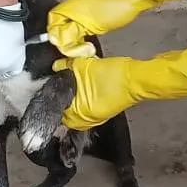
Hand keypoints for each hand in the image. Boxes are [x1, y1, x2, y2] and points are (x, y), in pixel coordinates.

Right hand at [48, 0, 182, 56]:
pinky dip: (85, 31)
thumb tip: (56, 40)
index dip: (58, 38)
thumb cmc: (115, 8)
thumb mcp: (90, 25)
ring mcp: (86, 3)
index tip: (71, 49)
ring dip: (78, 37)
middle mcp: (75, 1)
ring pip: (73, 24)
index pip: (53, 23)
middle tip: (84, 50)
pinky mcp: (96, 6)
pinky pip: (83, 21)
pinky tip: (92, 38)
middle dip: (69, 39)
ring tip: (88, 47)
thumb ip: (70, 33)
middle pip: (62, 24)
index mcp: (70, 4)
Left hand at [55, 46, 186, 129]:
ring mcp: (96, 117)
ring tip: (71, 79)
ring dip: (73, 94)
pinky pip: (86, 103)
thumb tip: (56, 65)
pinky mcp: (104, 109)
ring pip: (76, 106)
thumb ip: (66, 67)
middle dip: (62, 95)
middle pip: (65, 109)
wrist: (138, 78)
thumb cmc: (112, 77)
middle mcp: (85, 121)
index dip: (51, 94)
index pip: (55, 110)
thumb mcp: (84, 68)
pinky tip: (84, 81)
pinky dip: (83, 94)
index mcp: (77, 115)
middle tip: (59, 79)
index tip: (48, 83)